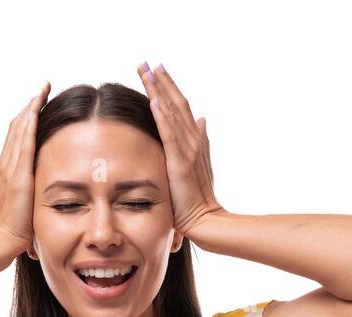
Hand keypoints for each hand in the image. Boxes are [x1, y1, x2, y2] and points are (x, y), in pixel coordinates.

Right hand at [0, 82, 50, 255]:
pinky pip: (23, 142)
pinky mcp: (17, 174)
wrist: (0, 241)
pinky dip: (29, 123)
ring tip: (42, 90)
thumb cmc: (15, 231)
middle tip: (43, 88)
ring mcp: (9, 167)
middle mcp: (6, 164)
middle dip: (31, 105)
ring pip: (19, 129)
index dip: (29, 118)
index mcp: (8, 171)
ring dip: (31, 107)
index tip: (40, 102)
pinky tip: (36, 107)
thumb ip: (32, 196)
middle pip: (17, 126)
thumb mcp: (25, 206)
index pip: (19, 136)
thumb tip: (43, 196)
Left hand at [136, 63, 225, 241]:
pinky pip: (170, 135)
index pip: (180, 107)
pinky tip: (154, 99)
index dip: (169, 87)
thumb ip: (200, 141)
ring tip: (147, 71)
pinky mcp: (181, 163)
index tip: (156, 69)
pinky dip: (162, 116)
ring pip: (172, 113)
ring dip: (159, 90)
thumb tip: (202, 119)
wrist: (205, 219)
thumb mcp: (198, 165)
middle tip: (146, 61)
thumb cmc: (197, 197)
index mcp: (195, 140)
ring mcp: (188, 150)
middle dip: (160, 81)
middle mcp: (193, 139)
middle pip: (176, 103)